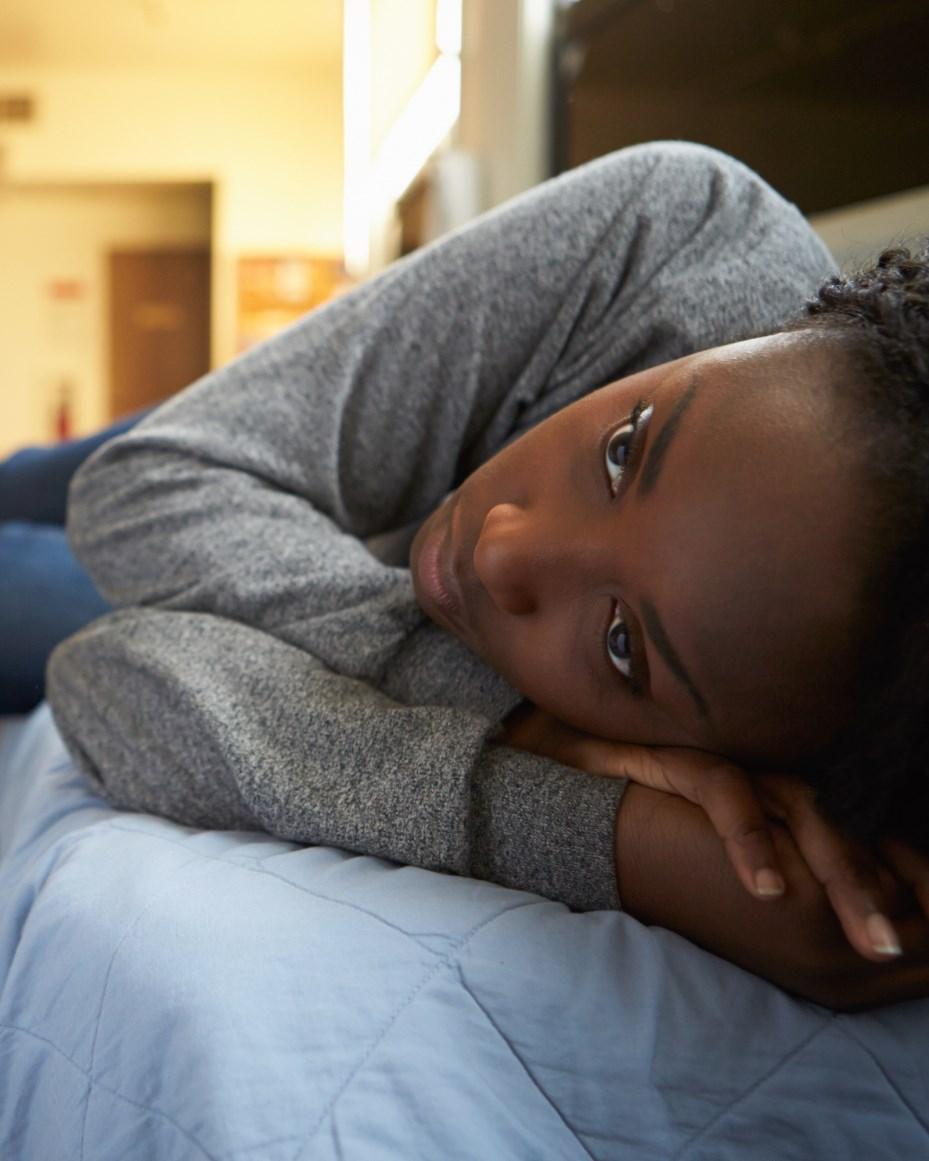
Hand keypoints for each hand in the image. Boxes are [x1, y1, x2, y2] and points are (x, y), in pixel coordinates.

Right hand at [501, 703, 927, 963]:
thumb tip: (800, 927)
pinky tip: (765, 888)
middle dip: (875, 893)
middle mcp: (753, 782)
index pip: (839, 841)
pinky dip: (750, 840)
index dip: (880, 883)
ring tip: (872, 935)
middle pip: (834, 831)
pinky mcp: (678, 759)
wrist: (549, 763)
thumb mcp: (694, 848)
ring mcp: (719, 766)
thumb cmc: (626, 809)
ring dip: (840, 871)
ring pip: (800, 810)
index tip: (907, 937)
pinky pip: (726, 794)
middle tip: (901, 951)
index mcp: (762, 804)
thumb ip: (747, 872)